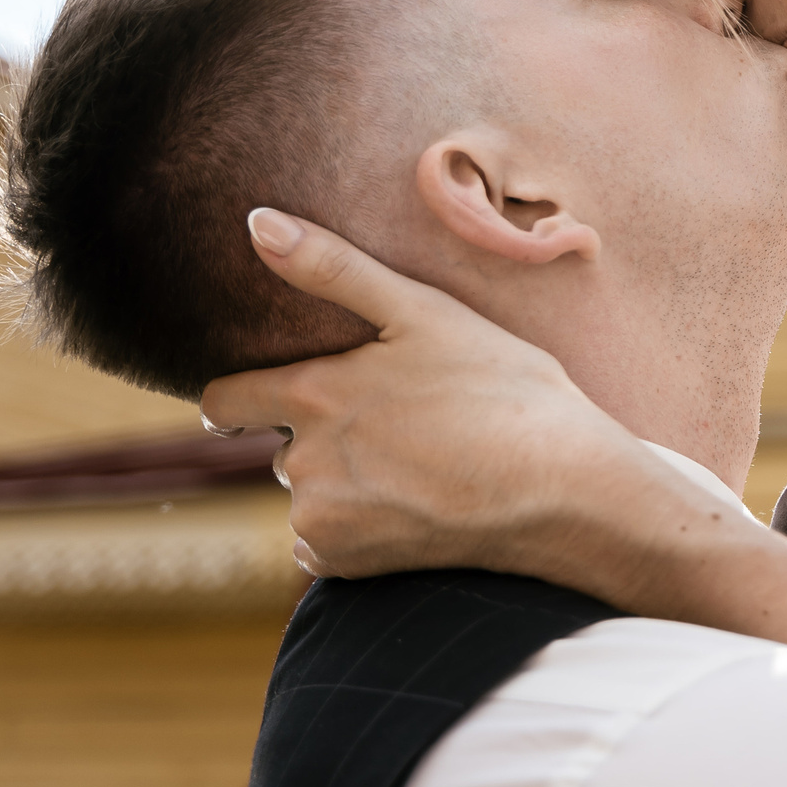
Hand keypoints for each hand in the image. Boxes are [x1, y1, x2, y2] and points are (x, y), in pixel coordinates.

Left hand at [199, 208, 698, 583]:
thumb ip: (334, 268)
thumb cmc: (503, 389)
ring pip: (310, 495)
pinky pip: (325, 544)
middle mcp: (303, 462)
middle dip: (324, 437)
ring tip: (422, 464)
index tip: (261, 400)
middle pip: (284, 448)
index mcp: (315, 394)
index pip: (224, 402)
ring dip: (346, 483)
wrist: (562, 488)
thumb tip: (257, 222)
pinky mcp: (347, 564)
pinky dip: (358, 528)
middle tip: (403, 426)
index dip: (239, 398)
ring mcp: (323, 518)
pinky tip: (416, 505)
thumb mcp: (424, 313)